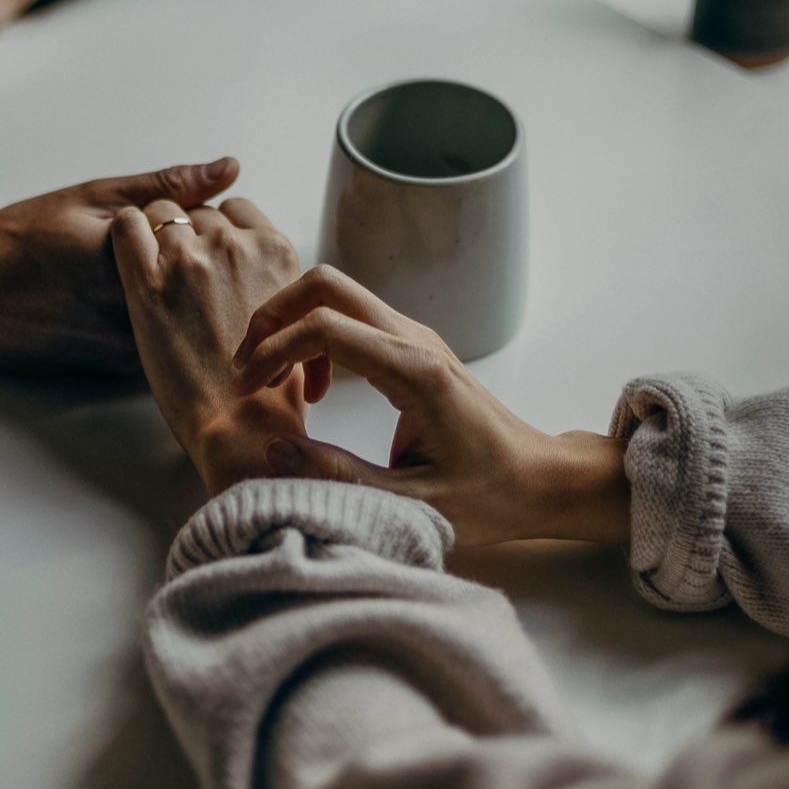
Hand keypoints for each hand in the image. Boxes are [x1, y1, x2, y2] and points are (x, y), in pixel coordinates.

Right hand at [0, 158, 239, 371]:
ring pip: (189, 315)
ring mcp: (132, 347)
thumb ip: (167, 186)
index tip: (171, 215)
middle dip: (198, 260)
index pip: (209, 239)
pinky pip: (167, 338)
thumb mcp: (94, 197)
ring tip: (123, 274)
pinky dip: (164, 319)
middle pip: (206, 283)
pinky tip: (119, 300)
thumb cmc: (22, 240)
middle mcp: (137, 314)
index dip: (199, 222)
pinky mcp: (123, 368)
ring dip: (184, 293)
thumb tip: (229, 168)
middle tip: (152, 244)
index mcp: (134, 262)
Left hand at [111, 196, 305, 495]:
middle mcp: (235, 245)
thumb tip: (257, 274)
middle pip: (199, 211)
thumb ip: (274, 282)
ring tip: (153, 272)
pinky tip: (127, 257)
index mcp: (275, 251)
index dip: (218, 229)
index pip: (237, 209)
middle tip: (179, 274)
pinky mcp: (148, 282)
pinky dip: (125, 232)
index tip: (208, 254)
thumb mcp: (293, 318)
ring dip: (155, 234)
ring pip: (162, 211)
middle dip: (187, 235)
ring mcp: (190, 259)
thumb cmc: (269, 388)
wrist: (240, 425)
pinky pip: (126, 224)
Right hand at [232, 266, 629, 545]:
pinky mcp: (414, 347)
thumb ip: (338, 477)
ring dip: (293, 325)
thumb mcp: (409, 503)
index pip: (324, 327)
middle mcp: (415, 340)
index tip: (248, 389)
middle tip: (249, 370)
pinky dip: (317, 338)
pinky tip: (315, 389)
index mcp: (414, 372)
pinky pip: (352, 318)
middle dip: (273, 316)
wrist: (540, 480)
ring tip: (274, 382)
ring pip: (337, 294)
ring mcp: (416, 337)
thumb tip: (274, 451)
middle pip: (326, 284)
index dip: (272, 350)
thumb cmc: (488, 496)